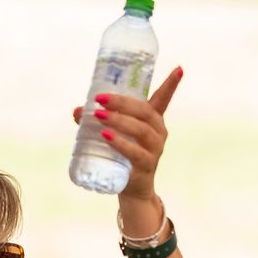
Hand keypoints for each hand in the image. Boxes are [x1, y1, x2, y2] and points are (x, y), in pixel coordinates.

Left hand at [70, 66, 183, 201]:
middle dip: (122, 102)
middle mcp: (158, 132)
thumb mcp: (112, 133)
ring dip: (119, 121)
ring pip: (141, 130)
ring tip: (99, 116)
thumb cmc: (122, 155)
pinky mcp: (146, 166)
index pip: (163, 99)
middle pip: (144, 111)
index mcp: (152, 120)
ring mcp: (154, 149)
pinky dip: (120, 143)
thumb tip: (77, 111)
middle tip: (100, 99)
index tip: (179, 69)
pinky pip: (135, 153)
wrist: (131, 188)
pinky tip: (106, 136)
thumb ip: (95, 120)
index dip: (171, 84)